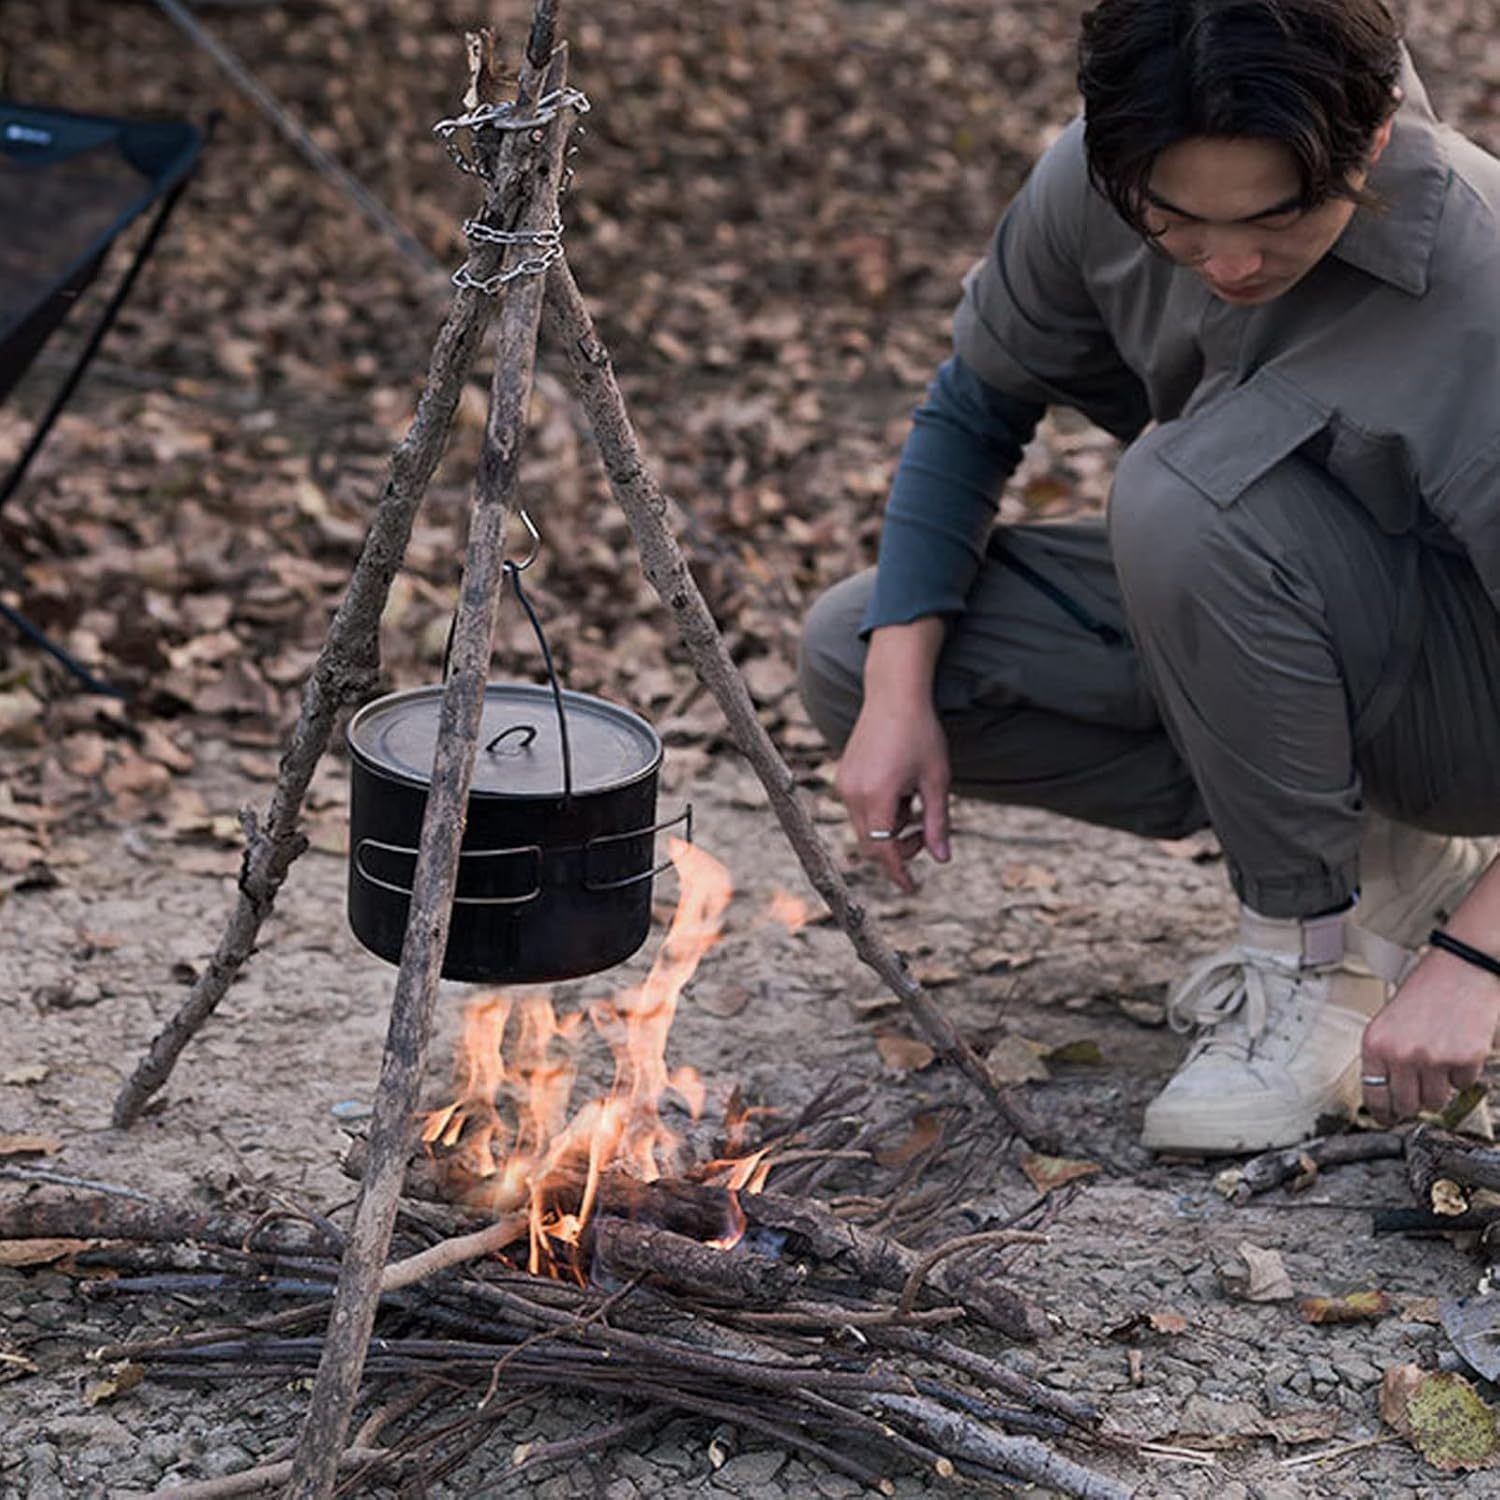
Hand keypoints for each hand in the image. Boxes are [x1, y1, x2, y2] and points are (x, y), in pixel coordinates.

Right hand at [835, 695, 950, 893]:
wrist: (894, 694)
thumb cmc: (921, 734)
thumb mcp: (937, 781)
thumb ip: (938, 823)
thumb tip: (942, 859)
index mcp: (877, 796)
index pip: (884, 850)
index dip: (899, 872)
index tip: (912, 888)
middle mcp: (853, 793)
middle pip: (872, 843)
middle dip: (898, 849)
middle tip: (925, 834)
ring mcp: (844, 784)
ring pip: (866, 827)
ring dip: (890, 829)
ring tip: (914, 801)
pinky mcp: (843, 776)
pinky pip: (860, 809)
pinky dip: (881, 813)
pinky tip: (899, 790)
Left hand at [1360, 947, 1499, 1121]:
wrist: (1461, 968)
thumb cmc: (1425, 990)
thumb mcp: (1389, 1021)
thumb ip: (1385, 1056)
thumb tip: (1387, 1094)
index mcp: (1375, 1043)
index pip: (1373, 1095)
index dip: (1382, 1113)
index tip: (1387, 1119)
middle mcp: (1401, 1054)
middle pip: (1406, 1106)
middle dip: (1413, 1104)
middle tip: (1419, 1091)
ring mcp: (1434, 1058)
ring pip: (1435, 1102)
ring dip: (1439, 1090)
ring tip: (1439, 1063)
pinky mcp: (1465, 1059)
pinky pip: (1462, 1086)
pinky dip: (1462, 1075)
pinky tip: (1457, 1050)